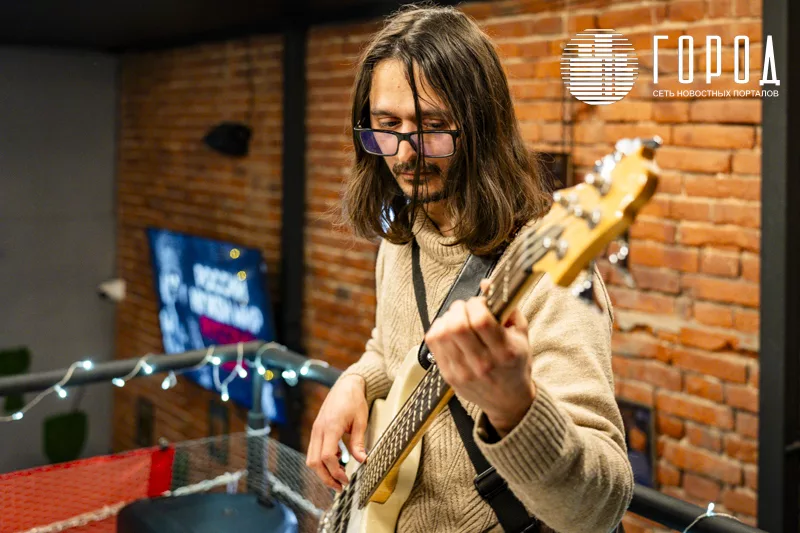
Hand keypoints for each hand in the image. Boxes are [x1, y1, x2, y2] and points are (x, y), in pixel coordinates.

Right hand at [306, 374, 368, 490]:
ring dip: (323, 471)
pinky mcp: (317, 430)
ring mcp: (316, 430)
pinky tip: (338, 461)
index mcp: (330, 427)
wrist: (345, 385)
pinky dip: (323, 461)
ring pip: (311, 458)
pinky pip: (314, 450)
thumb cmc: (354, 400)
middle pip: (314, 461)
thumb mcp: (361, 421)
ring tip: (339, 478)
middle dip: (326, 477)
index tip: (347, 480)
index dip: (335, 472)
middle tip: (341, 486)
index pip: (326, 457)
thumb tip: (362, 461)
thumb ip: (359, 442)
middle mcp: (319, 429)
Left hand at [425, 280, 535, 435]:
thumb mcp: (522, 334)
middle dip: (459, 308)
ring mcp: (462, 371)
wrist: (508, 400)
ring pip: (441, 333)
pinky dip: (438, 329)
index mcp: (505, 352)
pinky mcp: (448, 375)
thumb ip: (507, 306)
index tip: (480, 303)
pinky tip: (449, 330)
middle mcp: (483, 363)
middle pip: (457, 326)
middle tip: (466, 308)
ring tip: (458, 318)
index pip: (481, 321)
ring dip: (447, 318)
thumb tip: (486, 283)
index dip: (476, 304)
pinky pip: (432, 343)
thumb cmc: (515, 364)